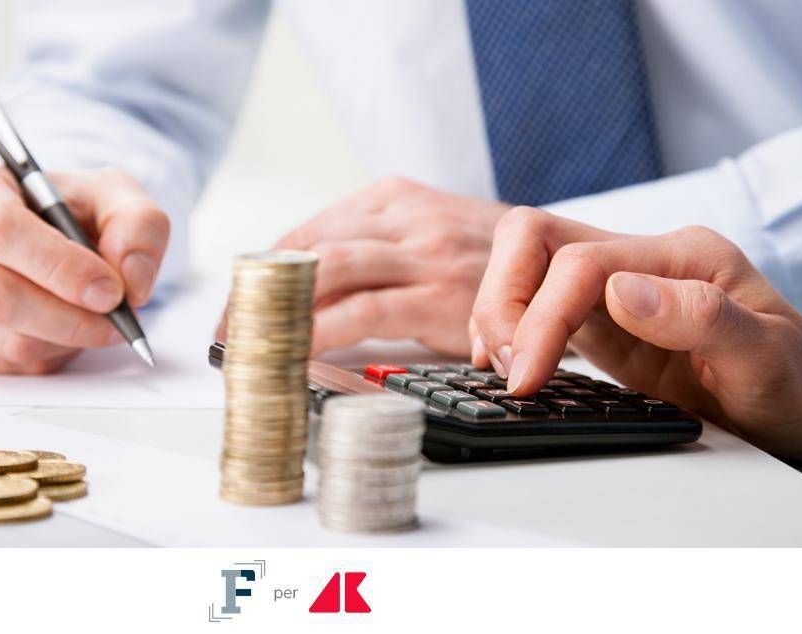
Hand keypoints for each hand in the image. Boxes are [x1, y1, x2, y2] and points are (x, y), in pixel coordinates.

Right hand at [0, 153, 169, 373]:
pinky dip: (46, 356)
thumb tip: (131, 280)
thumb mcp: (115, 195)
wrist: (45, 233)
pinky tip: (62, 331)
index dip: (60, 267)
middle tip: (117, 319)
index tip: (110, 289)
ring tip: (96, 322)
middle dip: (69, 317)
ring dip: (64, 340)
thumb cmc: (70, 208)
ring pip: (0, 336)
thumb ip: (138, 226)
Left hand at [218, 177, 508, 355]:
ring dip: (278, 311)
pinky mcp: (438, 296)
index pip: (308, 231)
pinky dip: (317, 333)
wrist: (571, 271)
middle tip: (229, 329)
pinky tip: (295, 352)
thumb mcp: (434, 232)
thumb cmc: (493, 264)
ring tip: (250, 344)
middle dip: (256, 291)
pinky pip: (360, 312)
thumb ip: (380, 248)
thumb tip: (313, 293)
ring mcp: (423, 253)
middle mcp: (406, 216)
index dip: (264, 270)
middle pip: (306, 247)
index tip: (237, 302)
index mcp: (396, 196)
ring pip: (325, 272)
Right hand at [469, 206, 801, 461]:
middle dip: (502, 299)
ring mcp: (613, 287)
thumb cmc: (797, 383)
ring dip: (497, 312)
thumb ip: (703, 317)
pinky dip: (505, 329)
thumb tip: (621, 293)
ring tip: (509, 374)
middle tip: (510, 368)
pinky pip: (530, 302)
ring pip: (521, 264)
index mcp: (682, 254)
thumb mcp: (769, 358)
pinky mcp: (596, 319)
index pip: (581, 262)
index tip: (528, 378)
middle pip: (533, 238)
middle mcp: (638, 259)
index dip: (540, 318)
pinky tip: (510, 366)